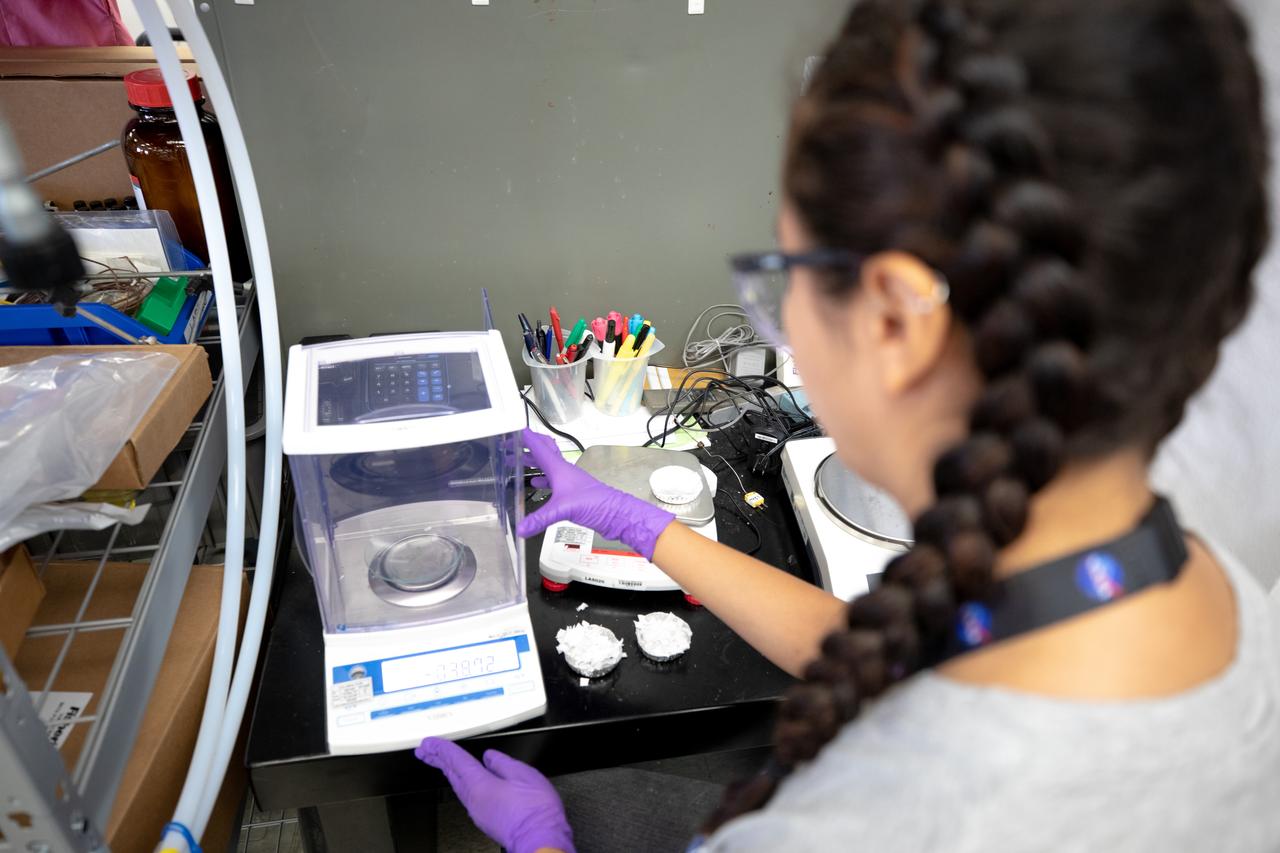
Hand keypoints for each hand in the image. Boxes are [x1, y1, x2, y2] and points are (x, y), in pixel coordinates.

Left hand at [416, 737, 574, 852]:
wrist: (541, 839)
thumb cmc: (535, 812)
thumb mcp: (523, 775)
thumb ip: (503, 763)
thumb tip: (491, 758)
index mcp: (480, 785)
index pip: (456, 761)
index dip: (442, 749)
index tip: (429, 743)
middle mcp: (474, 800)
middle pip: (451, 775)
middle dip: (437, 760)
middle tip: (424, 751)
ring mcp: (479, 812)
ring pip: (458, 787)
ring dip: (448, 772)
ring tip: (441, 763)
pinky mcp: (487, 820)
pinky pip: (468, 796)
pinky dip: (461, 784)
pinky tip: (466, 782)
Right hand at [518, 428, 674, 560]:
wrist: (616, 514)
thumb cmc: (593, 503)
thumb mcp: (563, 510)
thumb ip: (540, 519)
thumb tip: (520, 529)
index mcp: (559, 468)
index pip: (540, 447)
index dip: (527, 438)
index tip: (513, 430)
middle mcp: (563, 472)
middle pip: (542, 455)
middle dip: (525, 450)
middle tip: (508, 449)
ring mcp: (568, 482)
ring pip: (547, 468)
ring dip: (533, 464)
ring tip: (517, 464)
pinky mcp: (571, 493)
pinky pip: (552, 482)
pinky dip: (542, 481)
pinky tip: (536, 485)